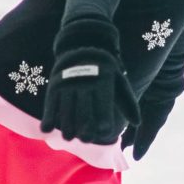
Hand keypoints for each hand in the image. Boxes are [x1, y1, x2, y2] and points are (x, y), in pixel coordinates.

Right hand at [40, 21, 137, 146]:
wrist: (82, 44)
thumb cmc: (105, 69)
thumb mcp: (119, 81)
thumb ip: (129, 103)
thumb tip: (137, 124)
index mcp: (103, 83)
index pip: (103, 111)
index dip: (103, 126)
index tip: (103, 132)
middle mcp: (84, 84)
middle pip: (83, 116)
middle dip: (85, 132)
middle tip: (86, 138)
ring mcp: (67, 85)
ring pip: (66, 114)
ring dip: (67, 130)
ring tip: (70, 136)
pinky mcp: (54, 85)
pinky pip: (50, 106)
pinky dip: (47, 120)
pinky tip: (46, 130)